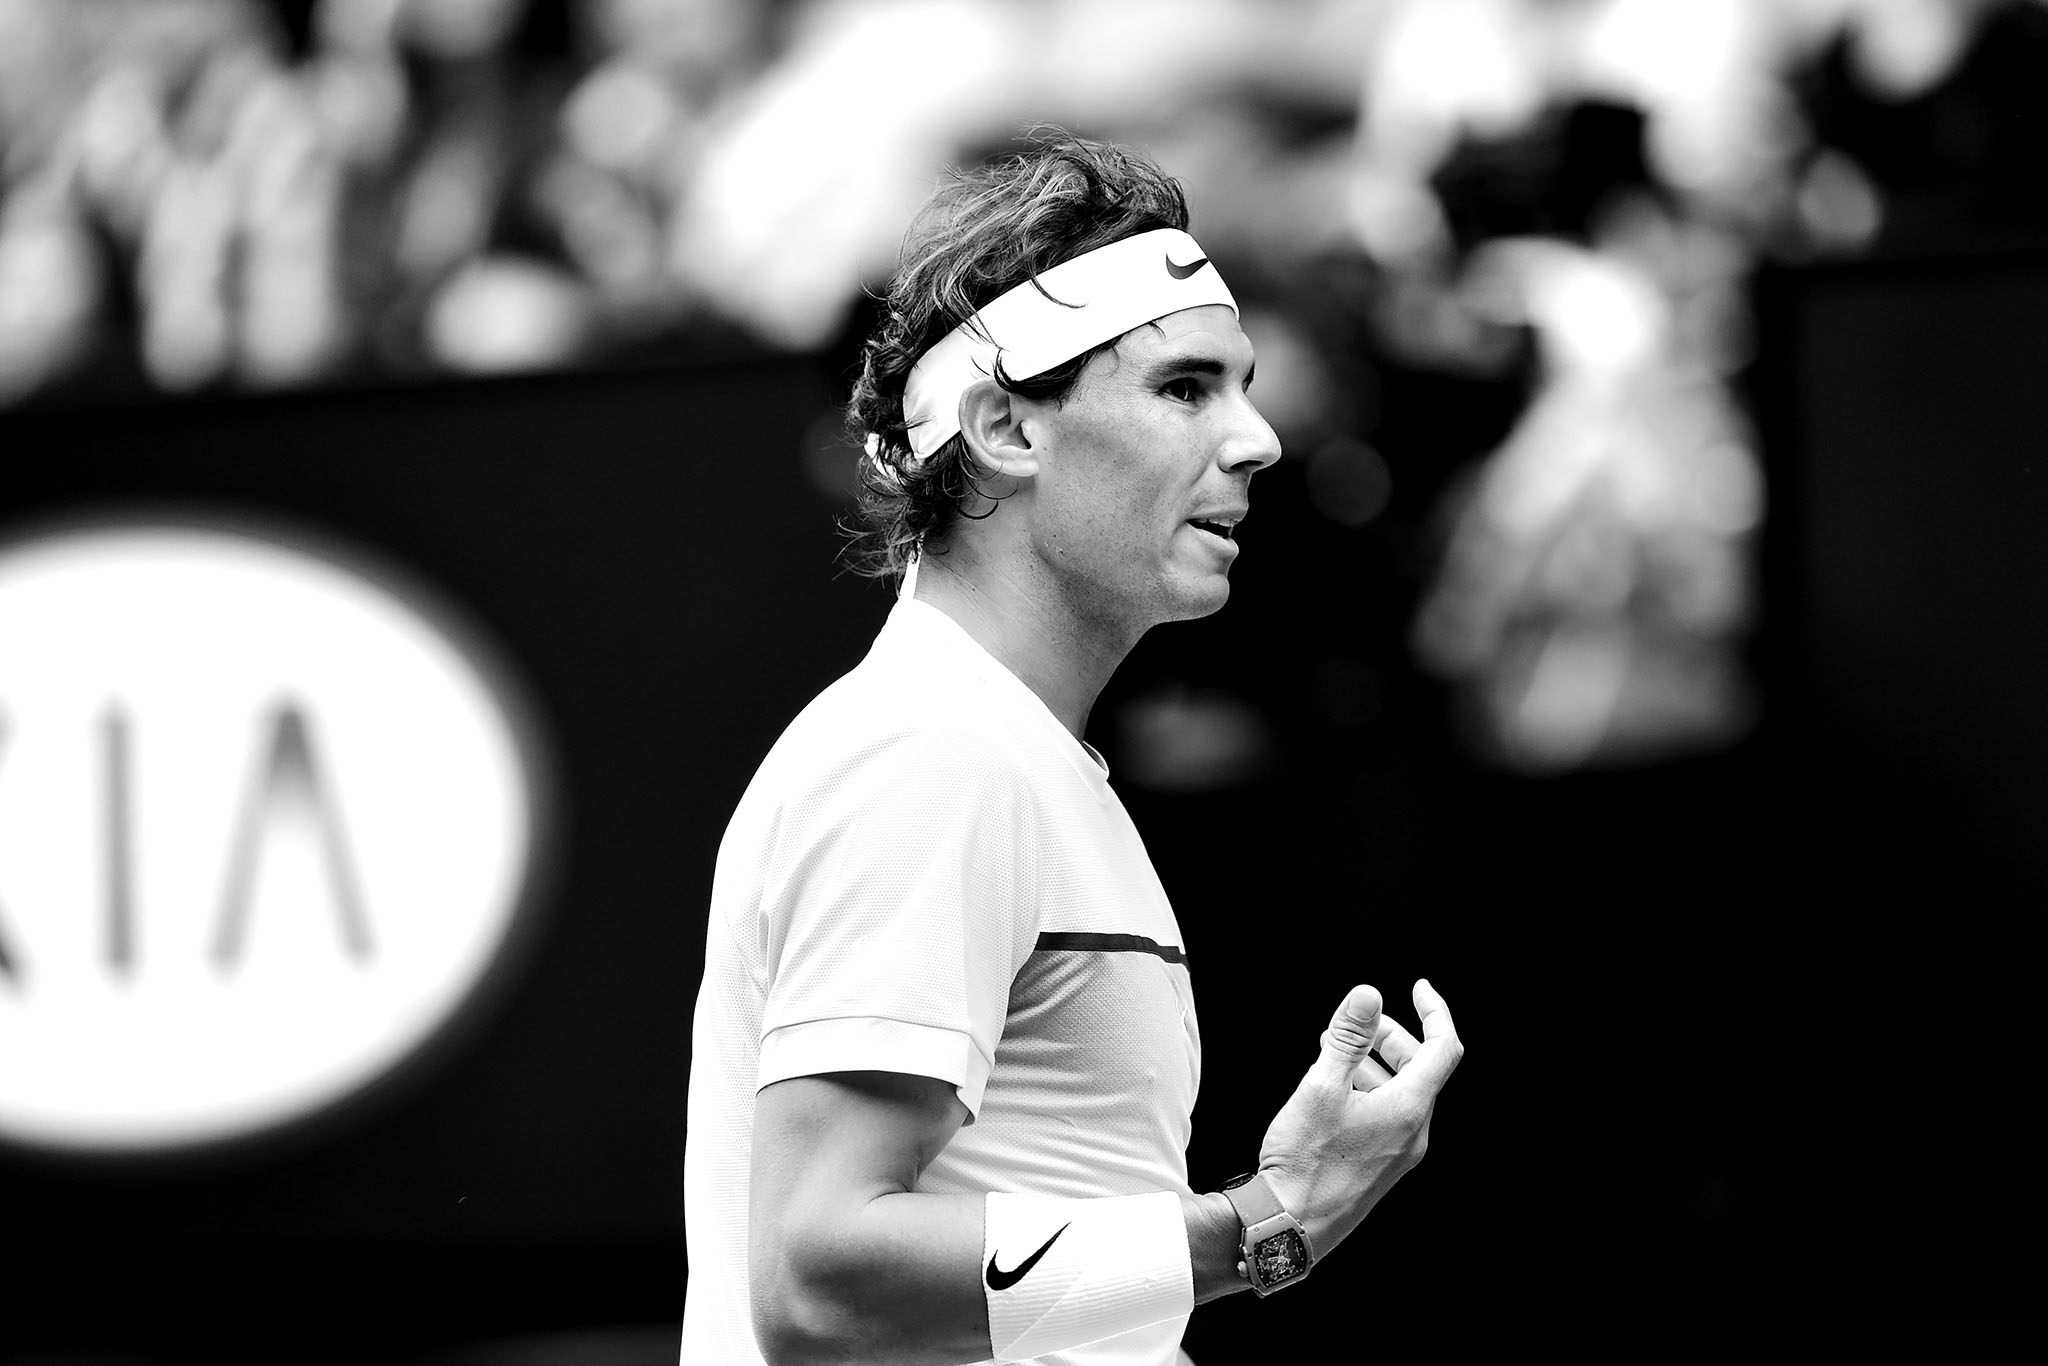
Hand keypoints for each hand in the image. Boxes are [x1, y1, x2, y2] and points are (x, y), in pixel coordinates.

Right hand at [1254, 980, 1463, 1256]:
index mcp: (1408, 1110)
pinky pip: (1388, 1117)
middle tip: (1361, 1023)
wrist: (1290, 1225)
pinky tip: (1333, 1091)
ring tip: (1335, 1053)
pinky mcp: (1380, 1167)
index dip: (1435, 1012)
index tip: (1418, 989)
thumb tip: (1368, 995)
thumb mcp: (1321, 1087)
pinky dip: (1368, 1091)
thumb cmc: (1304, 1161)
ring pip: (1401, 1094)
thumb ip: (1347, 1038)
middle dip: (1393, 1038)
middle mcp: (1412, 1133)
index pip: (1443, 1049)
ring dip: (1375, 1064)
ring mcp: (1398, 1153)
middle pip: (1420, 1069)